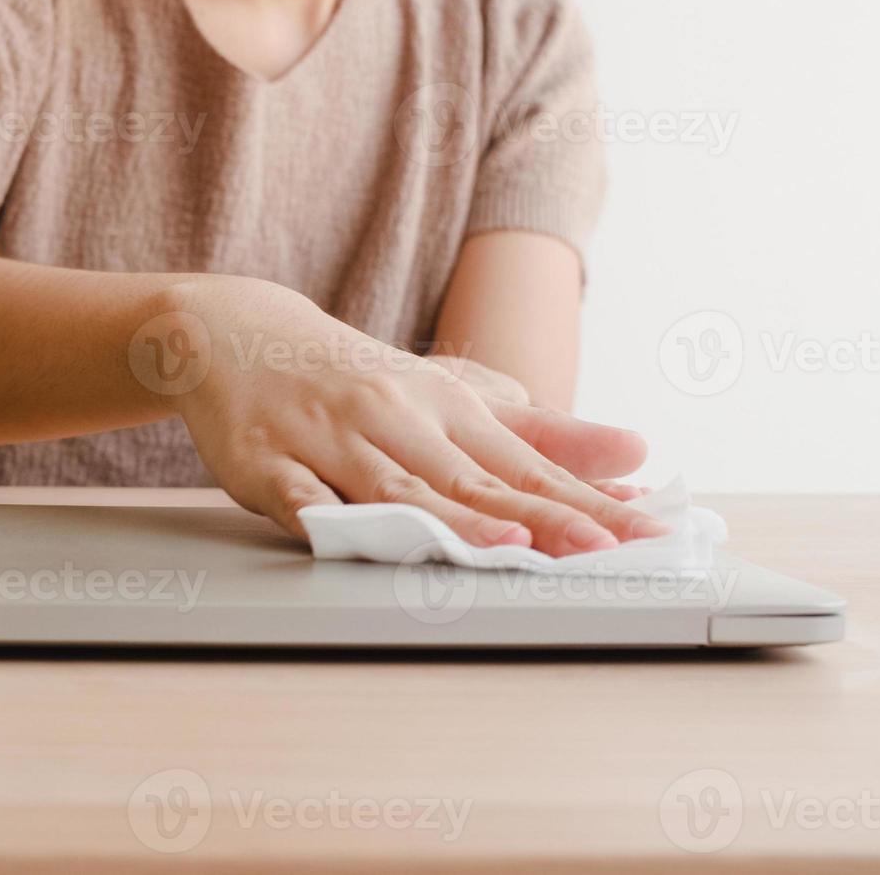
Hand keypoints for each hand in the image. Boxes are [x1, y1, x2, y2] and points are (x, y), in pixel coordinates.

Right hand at [156, 280, 669, 554]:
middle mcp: (392, 417)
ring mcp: (326, 439)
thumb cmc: (352, 378)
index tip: (644, 531)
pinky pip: (293, 493)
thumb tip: (633, 453)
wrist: (235, 331)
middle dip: (542, 517)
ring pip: (394, 489)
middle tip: (604, 548)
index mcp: (443, 405)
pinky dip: (318, 514)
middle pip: (473, 480)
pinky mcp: (262, 461)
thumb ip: (537, 433)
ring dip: (450, 519)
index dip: (585, 500)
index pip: (526, 464)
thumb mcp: (447, 394)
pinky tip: (344, 535)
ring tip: (506, 547)